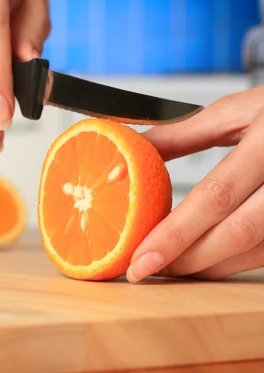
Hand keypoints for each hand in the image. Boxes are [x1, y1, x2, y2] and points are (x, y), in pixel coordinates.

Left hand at [126, 85, 263, 282]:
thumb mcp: (234, 111)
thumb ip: (180, 134)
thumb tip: (129, 152)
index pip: (215, 197)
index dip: (174, 234)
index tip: (138, 257)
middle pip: (236, 233)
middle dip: (185, 259)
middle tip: (146, 268)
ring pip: (256, 251)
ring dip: (208, 266)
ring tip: (169, 266)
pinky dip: (232, 261)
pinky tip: (205, 260)